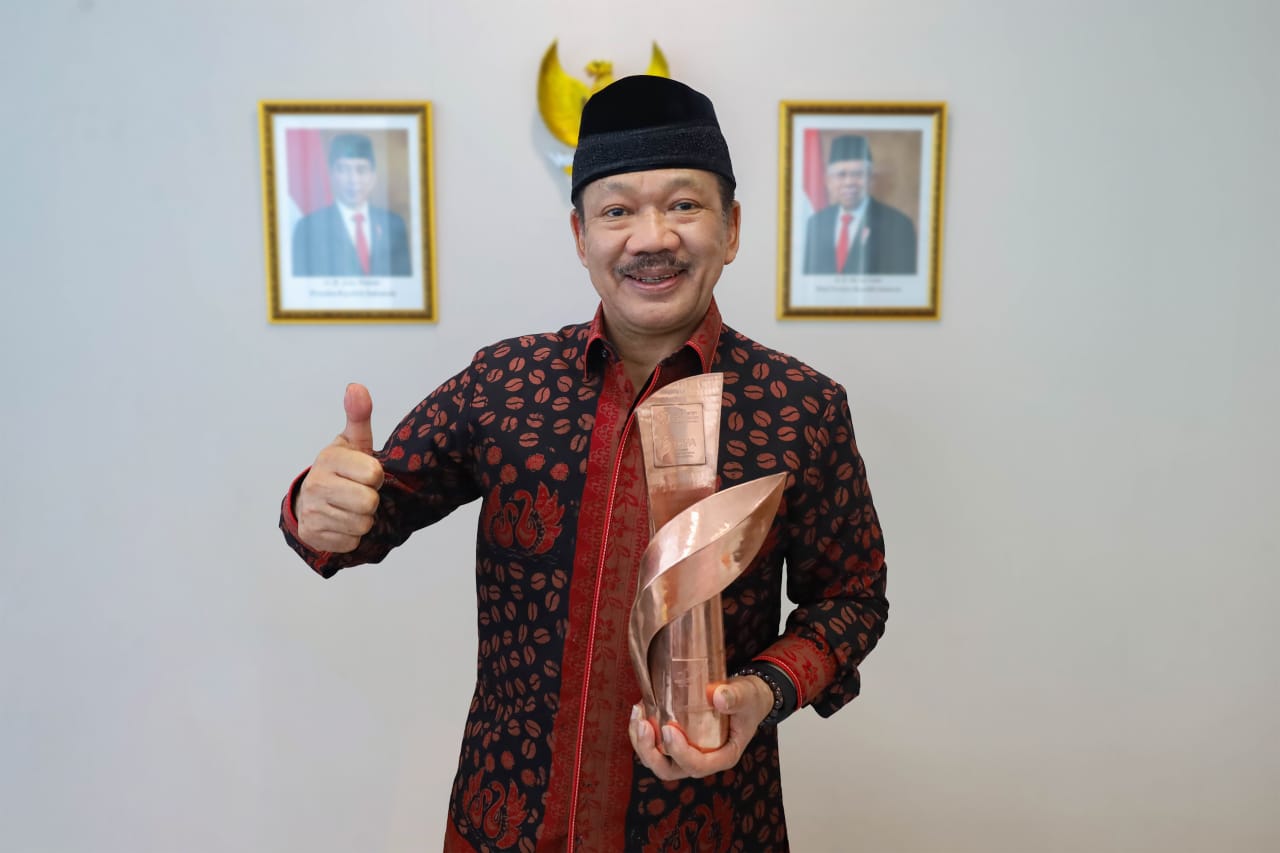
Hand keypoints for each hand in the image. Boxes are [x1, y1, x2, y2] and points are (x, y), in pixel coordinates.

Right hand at [296, 383, 384, 552]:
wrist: (311, 500)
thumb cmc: (342, 469)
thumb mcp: (353, 442)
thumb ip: (359, 416)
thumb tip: (356, 387)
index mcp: (329, 459)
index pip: (374, 474)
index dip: (376, 477)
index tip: (366, 474)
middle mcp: (316, 485)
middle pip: (369, 503)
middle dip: (371, 500)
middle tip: (360, 492)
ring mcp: (313, 512)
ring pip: (362, 524)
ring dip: (363, 519)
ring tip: (351, 506)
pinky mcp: (315, 535)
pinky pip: (352, 542)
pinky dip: (352, 535)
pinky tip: (342, 521)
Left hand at [629, 675, 774, 779]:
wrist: (745, 697)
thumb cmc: (748, 701)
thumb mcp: (748, 696)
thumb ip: (735, 697)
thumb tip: (718, 697)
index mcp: (723, 756)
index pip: (698, 766)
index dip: (680, 753)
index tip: (669, 729)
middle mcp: (702, 759)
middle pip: (670, 770)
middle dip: (651, 753)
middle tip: (644, 726)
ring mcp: (687, 751)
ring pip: (657, 760)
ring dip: (641, 742)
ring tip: (637, 715)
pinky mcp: (677, 740)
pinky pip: (654, 745)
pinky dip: (642, 731)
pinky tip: (640, 709)